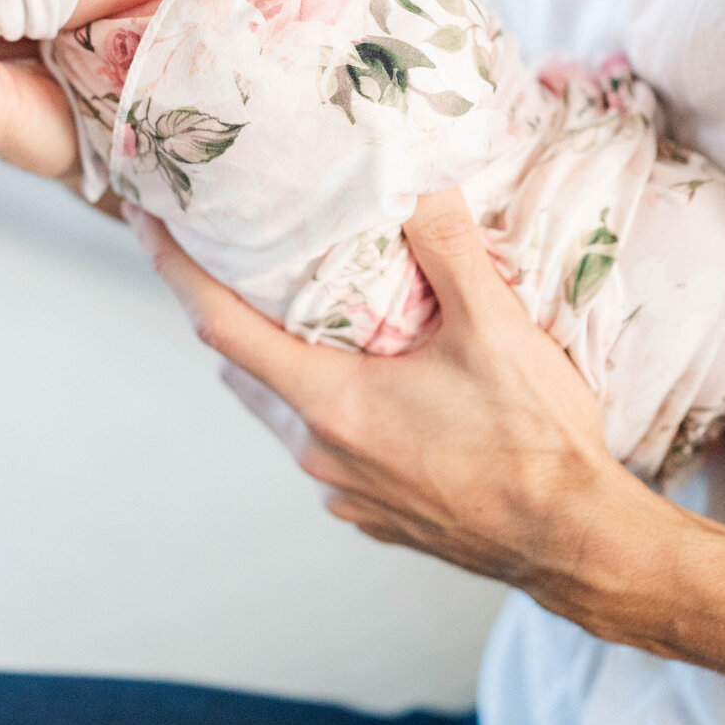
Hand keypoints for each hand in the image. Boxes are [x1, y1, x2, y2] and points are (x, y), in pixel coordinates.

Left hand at [126, 186, 638, 605]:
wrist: (579, 543)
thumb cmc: (536, 442)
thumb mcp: (497, 329)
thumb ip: (449, 248)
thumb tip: (419, 181)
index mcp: (333, 404)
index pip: (222, 327)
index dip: (177, 271)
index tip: (145, 224)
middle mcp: (322, 453)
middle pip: (242, 368)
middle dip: (225, 308)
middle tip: (226, 251)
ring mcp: (345, 490)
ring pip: (281, 408)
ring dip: (275, 357)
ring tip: (296, 305)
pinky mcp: (376, 513)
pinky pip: (323, 444)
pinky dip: (320, 399)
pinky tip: (365, 377)